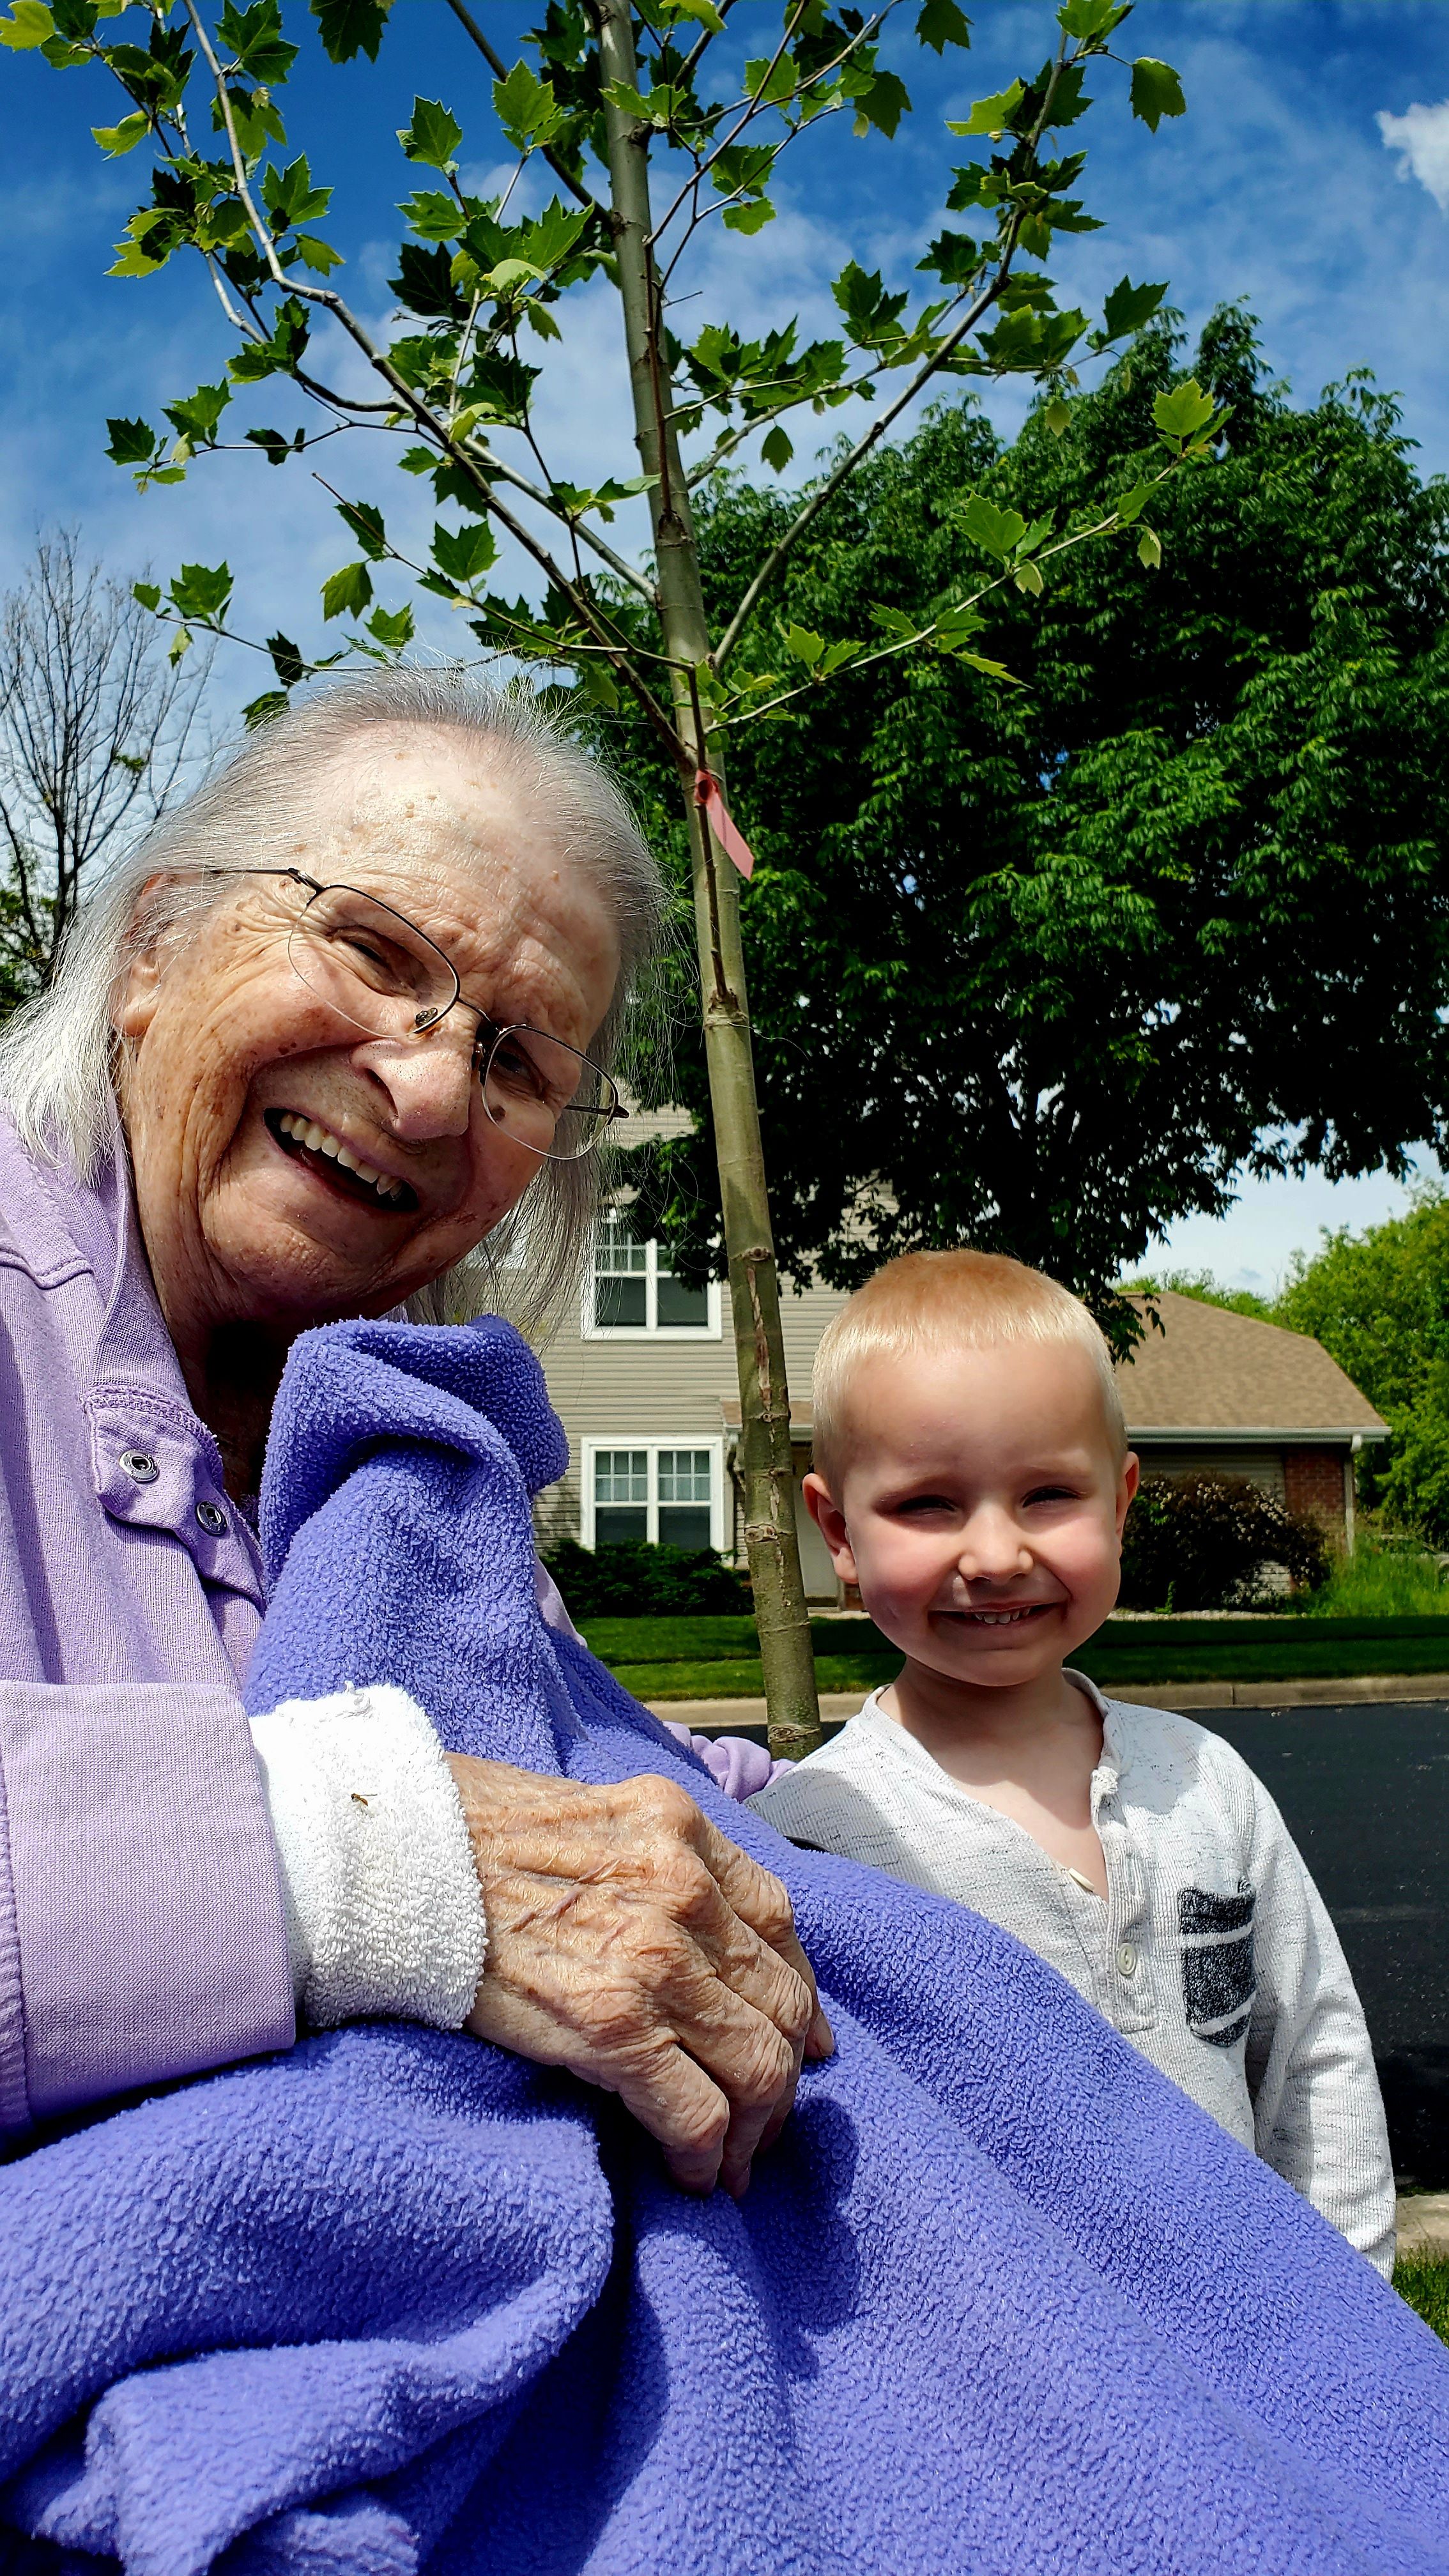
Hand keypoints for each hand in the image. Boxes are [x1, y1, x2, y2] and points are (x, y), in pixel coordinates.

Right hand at [445, 1758, 833, 2196]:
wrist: (385, 1859)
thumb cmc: (463, 1832)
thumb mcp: (585, 1812)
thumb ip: (649, 1860)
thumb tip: (691, 1929)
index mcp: (678, 1827)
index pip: (779, 1922)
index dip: (797, 1991)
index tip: (797, 2035)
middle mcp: (683, 1886)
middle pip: (780, 2000)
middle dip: (785, 2071)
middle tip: (765, 2119)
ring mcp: (654, 1957)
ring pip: (760, 2064)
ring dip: (757, 2128)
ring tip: (734, 2161)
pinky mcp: (612, 2026)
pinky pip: (699, 2113)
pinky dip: (707, 2156)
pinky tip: (691, 2174)